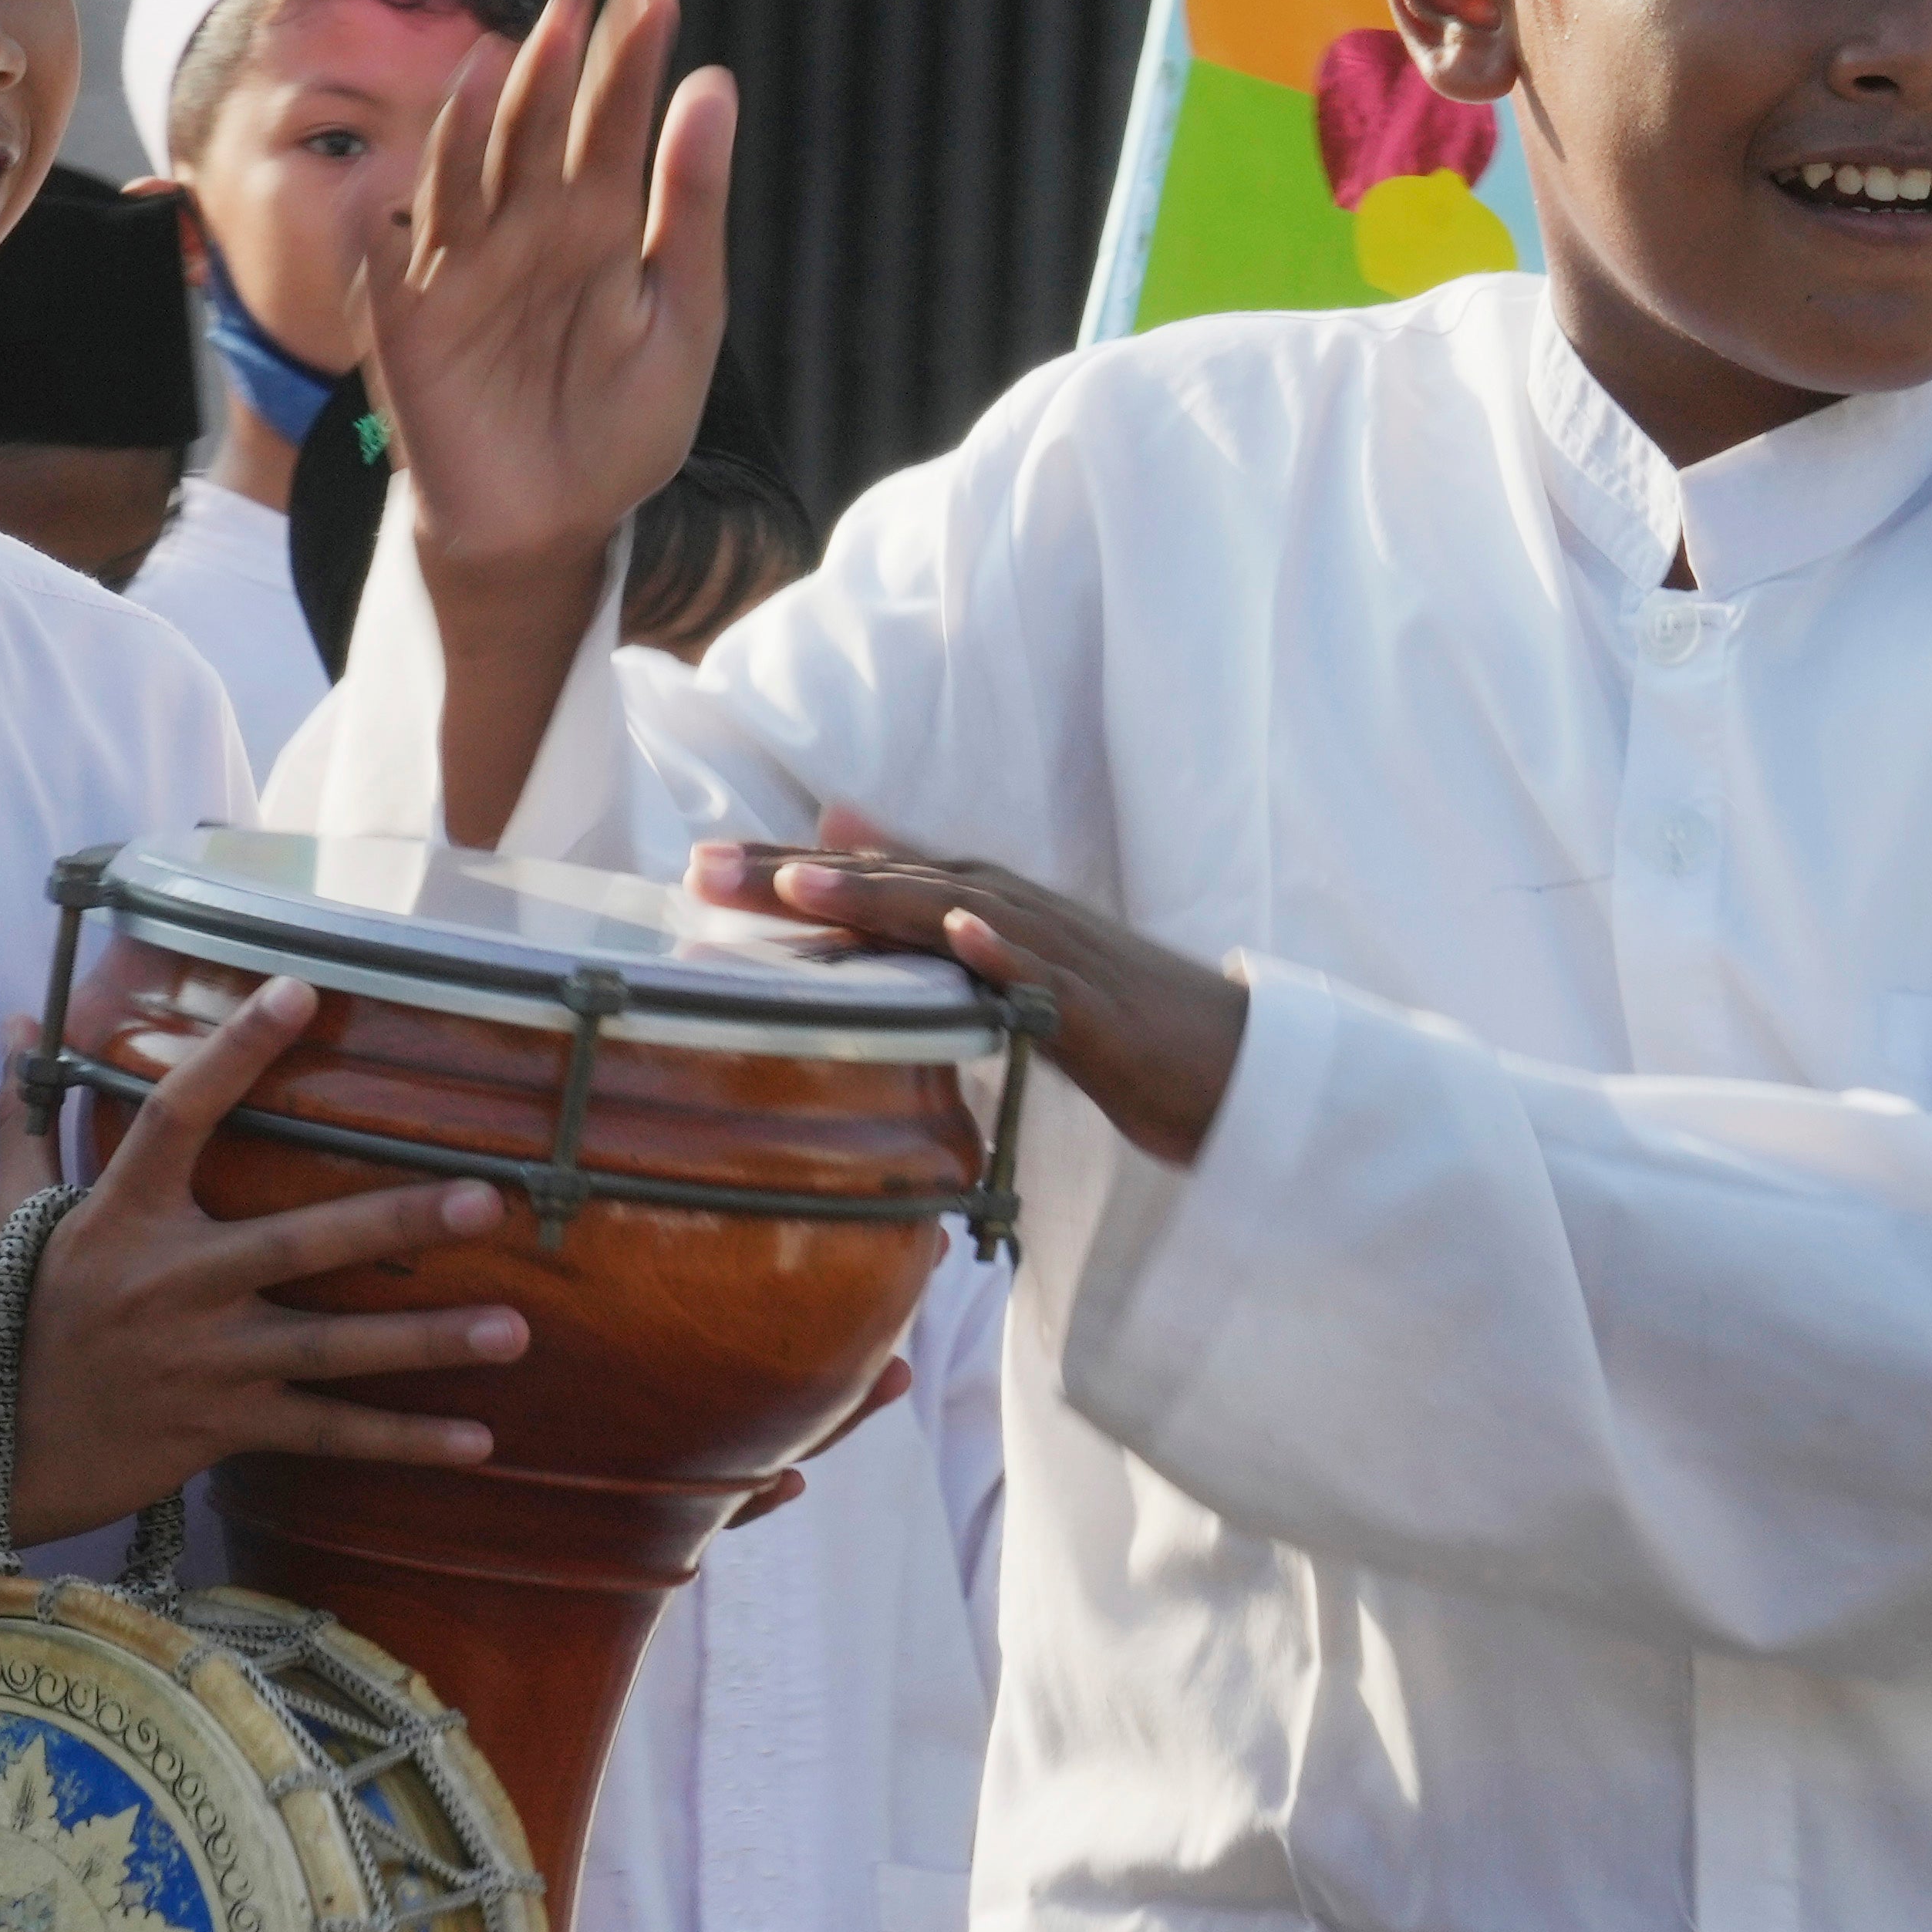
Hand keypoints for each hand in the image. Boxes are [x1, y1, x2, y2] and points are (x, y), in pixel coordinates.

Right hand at [0, 972, 536, 1550]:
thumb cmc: (8, 1316)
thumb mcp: (6, 1211)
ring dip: (427, 1341)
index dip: (237, 1053)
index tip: (302, 990)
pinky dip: (402, 1441)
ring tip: (515, 1328)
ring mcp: (204, 1363)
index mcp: (121, 1217)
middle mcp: (172, 1284)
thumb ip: (23, 1113)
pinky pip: (326, 1434)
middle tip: (489, 1198)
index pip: (179, 1115)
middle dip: (396, 1221)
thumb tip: (19, 1017)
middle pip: (298, 1244)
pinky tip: (478, 1441)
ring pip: (332, 1349)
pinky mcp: (223, 1428)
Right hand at [360, 0, 736, 604]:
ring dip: (491, 112)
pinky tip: (440, 146)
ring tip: (516, 49)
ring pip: (473, 169)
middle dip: (563, 61)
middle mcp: (527, 229)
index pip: (616, 115)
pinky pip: (406, 247)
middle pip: (542, 127)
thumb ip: (690, 205)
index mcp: (598, 222)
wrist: (549, 531)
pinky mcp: (412, 319)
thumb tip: (717, 84)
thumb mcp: (683, 314)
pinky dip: (416, 198)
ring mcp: (463, 268)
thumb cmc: (617, 426)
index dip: (636, 48)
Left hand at [695, 809, 1247, 1165]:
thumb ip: (926, 925)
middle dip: (796, 872)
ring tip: (800, 882)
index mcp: (984, 910)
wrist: (1236, 1069)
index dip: (784, 868)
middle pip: (893, 882)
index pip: (870, 879)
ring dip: (881, 893)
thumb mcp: (1004, 972)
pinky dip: (1004, 950)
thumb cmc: (1113, 1024)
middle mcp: (1014, 914)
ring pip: (959, 914)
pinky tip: (960, 934)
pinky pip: (1049, 979)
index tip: (695, 865)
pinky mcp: (1102, 1012)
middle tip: (701, 868)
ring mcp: (1059, 958)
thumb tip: (839, 862)